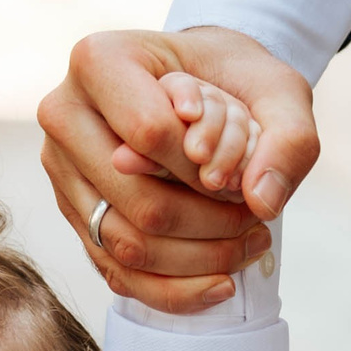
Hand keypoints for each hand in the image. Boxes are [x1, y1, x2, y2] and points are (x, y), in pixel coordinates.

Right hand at [37, 27, 319, 313]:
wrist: (201, 86)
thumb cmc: (232, 78)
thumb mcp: (278, 89)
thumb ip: (289, 138)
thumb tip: (263, 203)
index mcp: (98, 61)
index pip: (149, 133)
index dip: (205, 168)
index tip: (239, 174)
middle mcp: (64, 115)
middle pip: (135, 199)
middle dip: (209, 223)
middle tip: (256, 222)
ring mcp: (62, 171)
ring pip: (125, 244)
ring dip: (198, 261)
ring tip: (249, 247)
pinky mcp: (75, 215)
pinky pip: (117, 272)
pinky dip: (174, 290)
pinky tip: (220, 284)